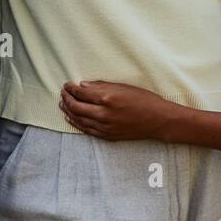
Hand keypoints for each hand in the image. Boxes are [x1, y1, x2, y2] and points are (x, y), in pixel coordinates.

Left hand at [59, 80, 178, 141]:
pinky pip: (86, 130)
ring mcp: (105, 127)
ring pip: (79, 120)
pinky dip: (76, 124)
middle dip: (66, 99)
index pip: (81, 93)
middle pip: (76, 107)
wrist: (158, 120)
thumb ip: (101, 86)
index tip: (67, 84)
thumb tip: (83, 86)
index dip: (71, 88)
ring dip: (68, 111)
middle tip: (63, 93)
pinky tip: (71, 118)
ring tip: (62, 104)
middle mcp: (103, 114)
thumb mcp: (124, 87)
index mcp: (107, 98)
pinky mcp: (107, 136)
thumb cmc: (144, 100)